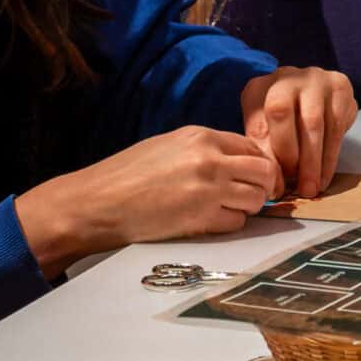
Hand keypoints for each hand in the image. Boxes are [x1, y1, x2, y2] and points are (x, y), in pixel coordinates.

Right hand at [15, 127, 281, 276]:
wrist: (96, 202)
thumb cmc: (125, 175)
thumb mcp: (167, 146)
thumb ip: (204, 149)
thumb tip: (235, 161)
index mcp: (201, 136)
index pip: (252, 146)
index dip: (257, 163)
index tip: (254, 176)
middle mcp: (210, 159)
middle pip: (265, 171)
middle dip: (264, 185)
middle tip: (253, 196)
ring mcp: (208, 189)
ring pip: (256, 199)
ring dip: (247, 207)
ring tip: (227, 209)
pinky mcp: (201, 217)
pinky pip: (236, 222)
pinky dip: (229, 224)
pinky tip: (210, 221)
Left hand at [240, 67, 357, 200]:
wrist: (300, 93)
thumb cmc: (274, 118)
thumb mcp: (260, 129)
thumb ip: (265, 149)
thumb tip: (276, 184)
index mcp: (263, 85)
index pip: (275, 113)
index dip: (279, 148)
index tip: (279, 179)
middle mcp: (292, 76)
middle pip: (301, 117)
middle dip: (302, 158)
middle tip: (302, 189)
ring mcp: (320, 79)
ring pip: (323, 125)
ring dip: (319, 162)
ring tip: (314, 188)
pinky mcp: (341, 88)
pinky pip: (339, 127)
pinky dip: (331, 156)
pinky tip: (324, 175)